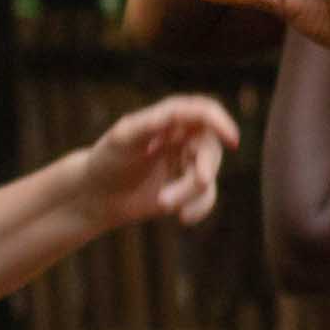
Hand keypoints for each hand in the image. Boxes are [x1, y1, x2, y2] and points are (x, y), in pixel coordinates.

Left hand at [75, 89, 241, 227]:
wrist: (97, 195)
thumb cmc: (107, 160)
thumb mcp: (124, 137)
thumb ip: (151, 123)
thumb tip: (178, 113)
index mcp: (170, 116)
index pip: (204, 111)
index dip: (221, 122)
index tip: (232, 140)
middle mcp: (184, 136)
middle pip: (211, 148)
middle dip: (201, 171)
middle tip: (186, 189)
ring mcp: (188, 162)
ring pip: (209, 175)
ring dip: (190, 193)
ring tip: (162, 204)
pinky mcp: (189, 187)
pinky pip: (208, 197)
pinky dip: (200, 208)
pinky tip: (183, 218)